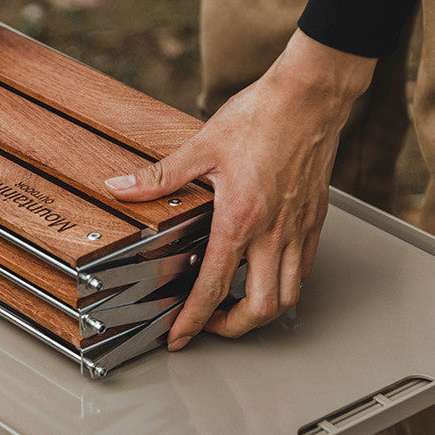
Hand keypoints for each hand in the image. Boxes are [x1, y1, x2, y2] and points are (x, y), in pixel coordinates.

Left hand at [105, 29, 375, 349]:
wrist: (309, 99)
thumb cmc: (261, 118)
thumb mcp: (202, 147)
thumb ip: (160, 176)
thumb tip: (120, 187)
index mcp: (241, 219)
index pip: (213, 286)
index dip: (195, 320)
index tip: (181, 336)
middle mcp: (274, 233)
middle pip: (262, 308)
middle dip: (233, 328)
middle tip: (210, 323)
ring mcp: (299, 229)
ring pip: (290, 295)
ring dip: (261, 311)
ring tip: (236, 304)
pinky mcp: (314, 220)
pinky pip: (305, 269)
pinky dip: (285, 284)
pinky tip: (266, 271)